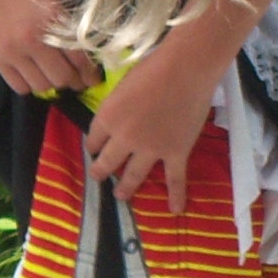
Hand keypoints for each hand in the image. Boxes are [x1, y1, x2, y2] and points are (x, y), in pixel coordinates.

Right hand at [0, 0, 98, 96]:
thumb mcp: (55, 3)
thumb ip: (68, 30)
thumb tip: (83, 61)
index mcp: (53, 22)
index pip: (79, 60)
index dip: (90, 75)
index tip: (92, 79)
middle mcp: (33, 40)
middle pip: (61, 78)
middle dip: (72, 81)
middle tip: (75, 80)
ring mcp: (13, 52)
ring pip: (42, 86)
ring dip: (51, 84)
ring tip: (52, 76)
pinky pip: (19, 86)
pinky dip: (30, 85)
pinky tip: (32, 75)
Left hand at [82, 40, 215, 215]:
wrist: (186, 68)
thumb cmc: (153, 67)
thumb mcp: (122, 84)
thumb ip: (116, 105)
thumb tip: (118, 115)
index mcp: (108, 118)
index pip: (93, 139)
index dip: (92, 146)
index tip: (93, 150)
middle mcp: (124, 139)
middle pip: (108, 161)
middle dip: (101, 171)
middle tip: (98, 177)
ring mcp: (151, 149)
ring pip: (134, 175)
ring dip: (126, 188)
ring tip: (120, 195)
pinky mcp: (176, 153)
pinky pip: (175, 179)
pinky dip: (176, 196)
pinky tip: (176, 210)